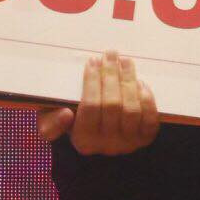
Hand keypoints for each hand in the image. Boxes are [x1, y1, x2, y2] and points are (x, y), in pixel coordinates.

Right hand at [36, 49, 159, 155]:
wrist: (98, 136)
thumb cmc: (72, 121)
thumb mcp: (51, 122)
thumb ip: (50, 122)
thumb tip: (66, 114)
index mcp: (83, 140)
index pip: (89, 107)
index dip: (92, 81)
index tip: (92, 61)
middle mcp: (107, 145)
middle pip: (112, 105)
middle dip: (111, 75)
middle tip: (110, 54)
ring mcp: (129, 143)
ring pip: (132, 109)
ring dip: (129, 81)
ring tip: (124, 61)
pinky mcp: (145, 138)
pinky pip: (150, 117)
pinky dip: (146, 98)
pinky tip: (138, 82)